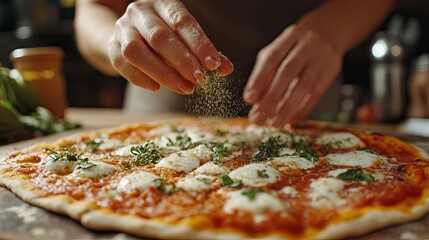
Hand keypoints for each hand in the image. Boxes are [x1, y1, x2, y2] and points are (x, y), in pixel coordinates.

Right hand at [109, 0, 232, 93]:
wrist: (128, 32)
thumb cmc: (165, 36)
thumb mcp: (185, 38)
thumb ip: (205, 52)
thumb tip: (226, 69)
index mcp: (163, 4)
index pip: (182, 21)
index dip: (199, 44)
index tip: (214, 65)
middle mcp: (140, 12)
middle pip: (160, 37)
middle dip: (183, 61)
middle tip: (201, 80)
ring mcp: (122, 28)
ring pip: (136, 51)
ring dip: (163, 73)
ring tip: (185, 88)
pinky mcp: (111, 46)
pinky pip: (122, 65)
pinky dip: (140, 79)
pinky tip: (157, 88)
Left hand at [243, 24, 341, 126]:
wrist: (329, 32)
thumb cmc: (294, 47)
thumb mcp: (278, 51)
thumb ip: (265, 72)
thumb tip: (253, 100)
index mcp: (290, 36)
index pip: (272, 57)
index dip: (259, 79)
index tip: (249, 99)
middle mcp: (307, 45)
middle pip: (288, 72)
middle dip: (271, 97)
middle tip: (259, 117)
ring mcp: (322, 57)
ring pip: (304, 85)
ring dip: (287, 107)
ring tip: (274, 123)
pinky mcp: (331, 71)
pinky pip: (316, 94)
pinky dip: (302, 109)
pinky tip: (291, 121)